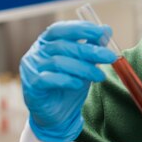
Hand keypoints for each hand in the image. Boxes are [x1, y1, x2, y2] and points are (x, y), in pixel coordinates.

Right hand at [20, 21, 116, 141]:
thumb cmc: (70, 83)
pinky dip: (66, 80)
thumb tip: (107, 29)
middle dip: (90, 51)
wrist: (58, 113)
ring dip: (83, 69)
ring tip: (100, 76)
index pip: (60, 29)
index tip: (101, 32)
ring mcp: (31, 68)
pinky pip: (48, 79)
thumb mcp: (84, 62)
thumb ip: (92, 46)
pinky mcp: (31, 86)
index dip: (80, 28)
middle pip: (63, 46)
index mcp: (47, 42)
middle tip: (110, 57)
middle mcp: (36, 52)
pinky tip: (79, 84)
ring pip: (58, 62)